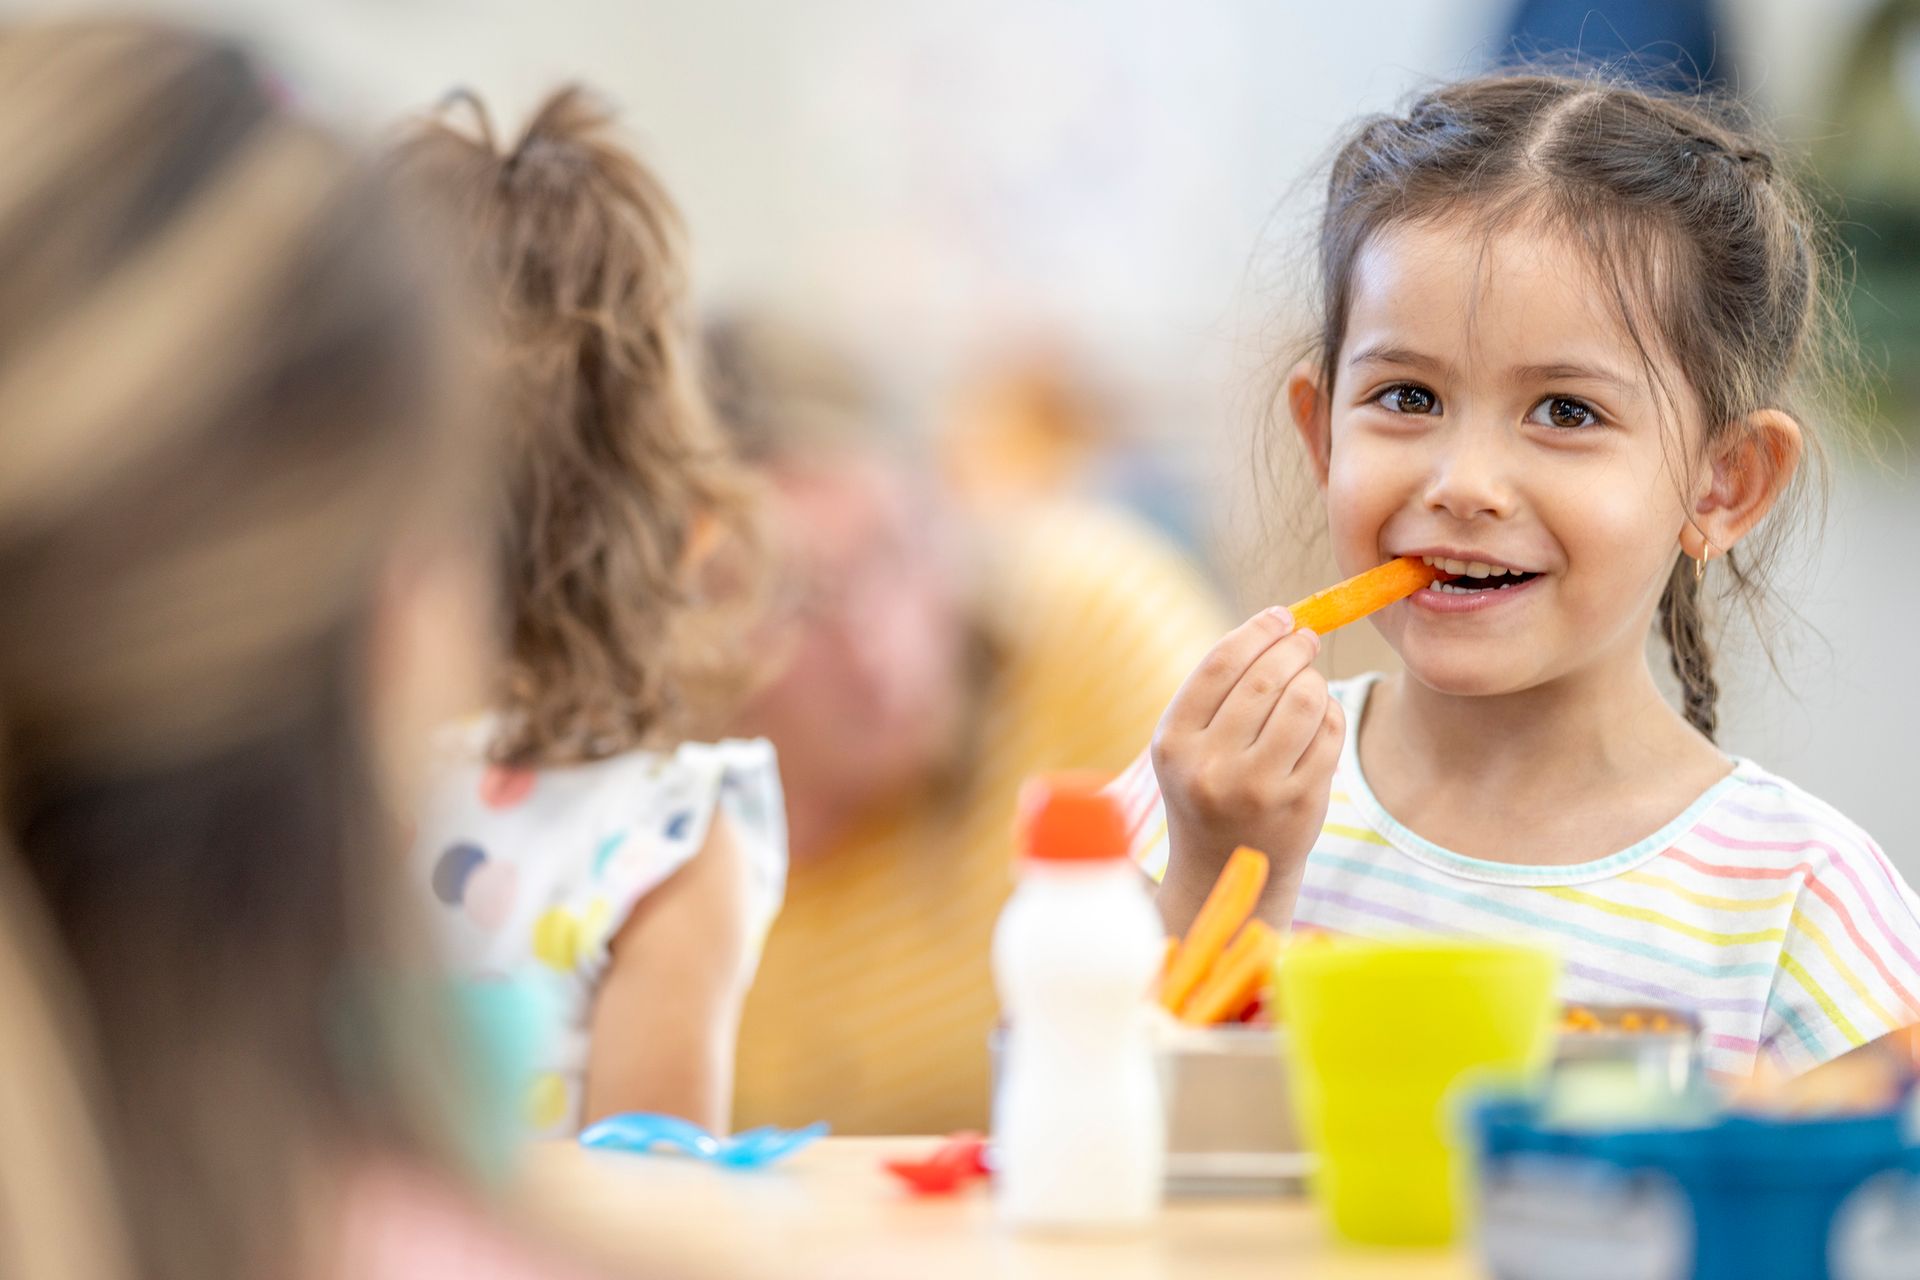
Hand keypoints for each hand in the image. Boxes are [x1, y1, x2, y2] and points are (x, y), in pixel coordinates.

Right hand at [1150, 607, 1343, 933]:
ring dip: (1314, 679)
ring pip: (1305, 700)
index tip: (1280, 617)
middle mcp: (1211, 767)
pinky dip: (1331, 713)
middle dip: (1294, 647)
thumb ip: (1220, 689)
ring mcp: (1258, 789)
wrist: (1223, 869)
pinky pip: (1329, 733)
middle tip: (1306, 639)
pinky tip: (1319, 718)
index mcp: (1173, 743)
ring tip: (1309, 682)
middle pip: (1265, 678)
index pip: (1219, 664)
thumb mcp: (1189, 745)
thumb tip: (1281, 622)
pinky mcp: (1300, 803)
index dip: (1256, 631)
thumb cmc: (1208, 788)